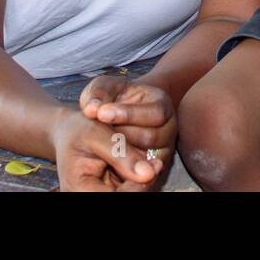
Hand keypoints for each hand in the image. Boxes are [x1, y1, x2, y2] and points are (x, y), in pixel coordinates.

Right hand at [49, 106, 164, 191]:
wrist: (71, 130)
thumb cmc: (79, 129)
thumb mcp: (96, 133)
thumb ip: (120, 153)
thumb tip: (149, 173)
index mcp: (79, 188)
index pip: (116, 197)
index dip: (137, 186)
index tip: (154, 166)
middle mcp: (91, 193)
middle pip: (127, 195)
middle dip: (142, 182)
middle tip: (158, 163)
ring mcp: (103, 190)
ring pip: (133, 191)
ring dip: (144, 179)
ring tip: (154, 162)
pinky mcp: (114, 187)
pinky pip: (132, 186)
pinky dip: (141, 175)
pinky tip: (148, 162)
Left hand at [79, 76, 176, 190]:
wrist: (119, 112)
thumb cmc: (114, 97)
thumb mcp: (106, 87)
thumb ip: (99, 92)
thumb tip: (92, 109)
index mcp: (162, 104)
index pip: (155, 112)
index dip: (128, 113)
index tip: (101, 113)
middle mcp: (168, 128)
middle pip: (151, 137)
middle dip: (121, 134)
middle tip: (97, 132)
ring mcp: (162, 149)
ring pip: (145, 156)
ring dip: (121, 150)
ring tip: (100, 142)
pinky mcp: (153, 167)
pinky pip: (140, 172)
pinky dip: (123, 167)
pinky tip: (105, 157)